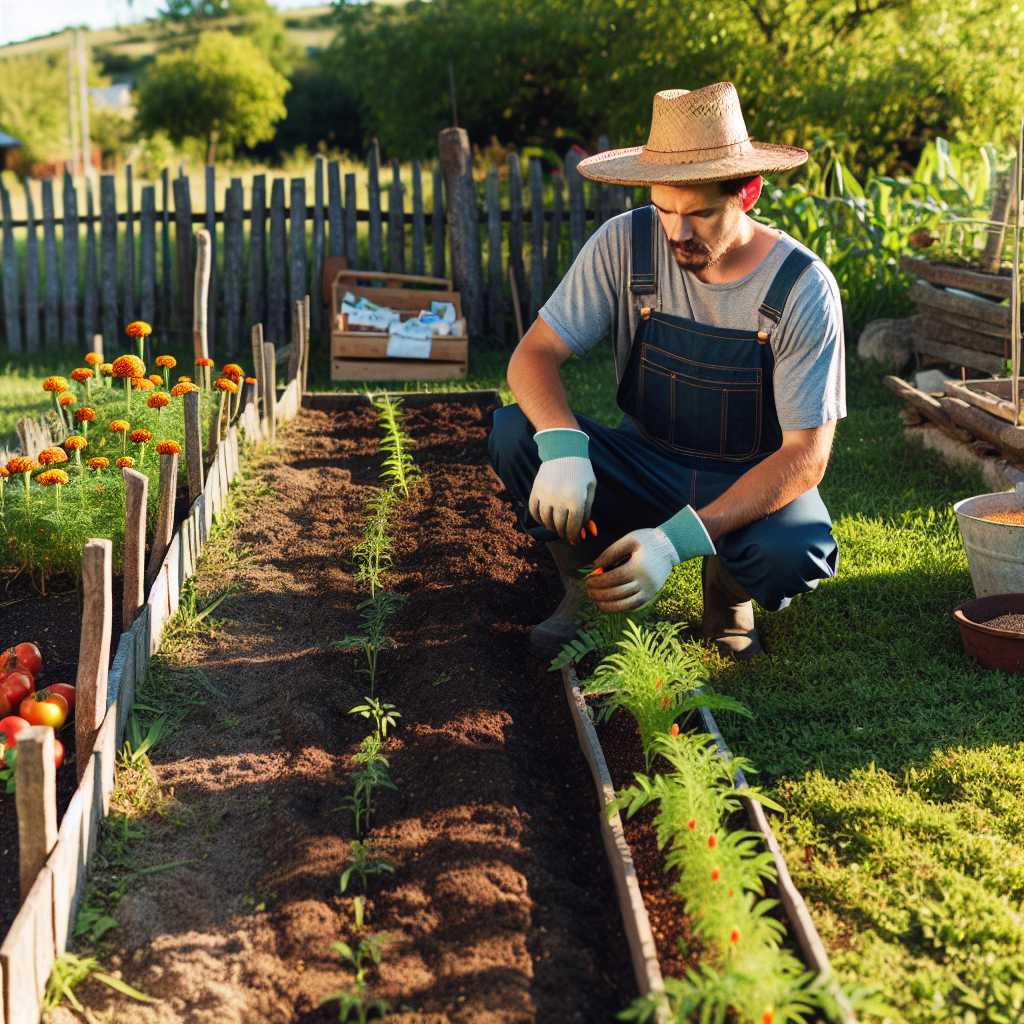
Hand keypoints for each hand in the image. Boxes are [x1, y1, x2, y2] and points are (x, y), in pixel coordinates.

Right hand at [528, 428, 595, 543]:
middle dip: (564, 533)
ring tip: (557, 527)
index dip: (575, 535)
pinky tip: (545, 519)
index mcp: (576, 499)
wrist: (564, 450)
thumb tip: (587, 532)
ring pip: (546, 521)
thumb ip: (588, 511)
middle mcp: (559, 499)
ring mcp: (546, 495)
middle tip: (567, 534)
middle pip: (560, 526)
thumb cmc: (581, 471)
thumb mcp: (590, 489)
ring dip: (552, 527)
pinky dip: (539, 519)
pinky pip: (534, 511)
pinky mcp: (536, 490)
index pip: (574, 526)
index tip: (575, 540)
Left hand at [585, 528, 677, 611]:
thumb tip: (595, 566)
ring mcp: (649, 591)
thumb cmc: (647, 540)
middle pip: (618, 593)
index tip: (587, 581)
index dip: (598, 582)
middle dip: (600, 594)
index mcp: (638, 567)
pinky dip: (620, 608)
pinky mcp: (651, 595)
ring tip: (596, 601)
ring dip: (608, 605)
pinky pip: (634, 607)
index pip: (613, 579)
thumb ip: (611, 552)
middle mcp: (645, 582)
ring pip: (626, 605)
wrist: (670, 547)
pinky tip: (609, 604)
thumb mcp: (629, 540)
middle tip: (588, 591)